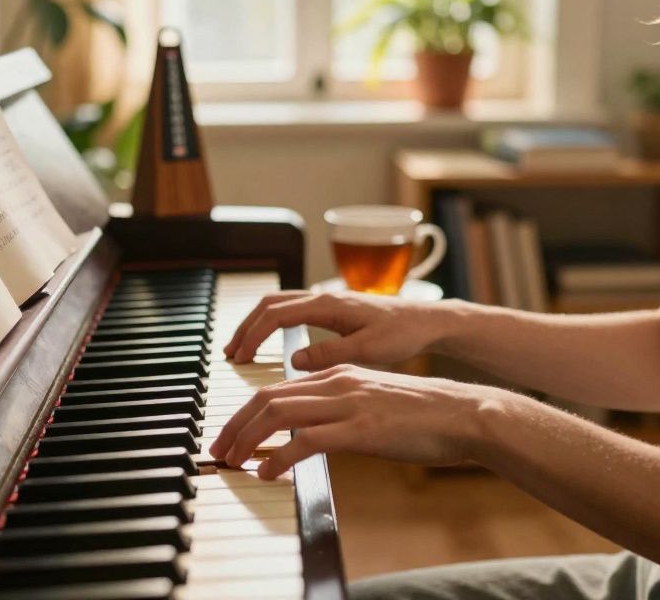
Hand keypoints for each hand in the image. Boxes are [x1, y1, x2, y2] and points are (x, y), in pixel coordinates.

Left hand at [207, 364, 498, 479]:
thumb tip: (313, 434)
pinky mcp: (362, 429)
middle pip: (267, 397)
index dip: (245, 412)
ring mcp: (349, 404)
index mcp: (338, 374)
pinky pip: (307, 441)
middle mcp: (337, 382)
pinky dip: (279, 457)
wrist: (464, 414)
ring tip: (233, 461)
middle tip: (219, 449)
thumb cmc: (424, 415)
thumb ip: (341, 410)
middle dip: (235, 424)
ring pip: (279, 413)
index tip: (231, 435)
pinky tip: (268, 473)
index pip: (277, 388)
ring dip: (248, 439)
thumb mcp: (373, 403)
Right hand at [223, 290, 456, 369]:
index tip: (240, 357)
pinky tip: (273, 343)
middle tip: (231, 353)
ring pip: (280, 305)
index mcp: (328, 305)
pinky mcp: (334, 311)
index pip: (276, 314)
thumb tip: (293, 361)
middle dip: (246, 327)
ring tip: (243, 348)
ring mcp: (328, 302)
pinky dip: (274, 324)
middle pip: (270, 304)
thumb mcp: (368, 349)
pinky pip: (293, 311)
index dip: (253, 335)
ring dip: (258, 324)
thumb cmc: (403, 333)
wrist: (428, 321)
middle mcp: (324, 298)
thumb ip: (329, 354)